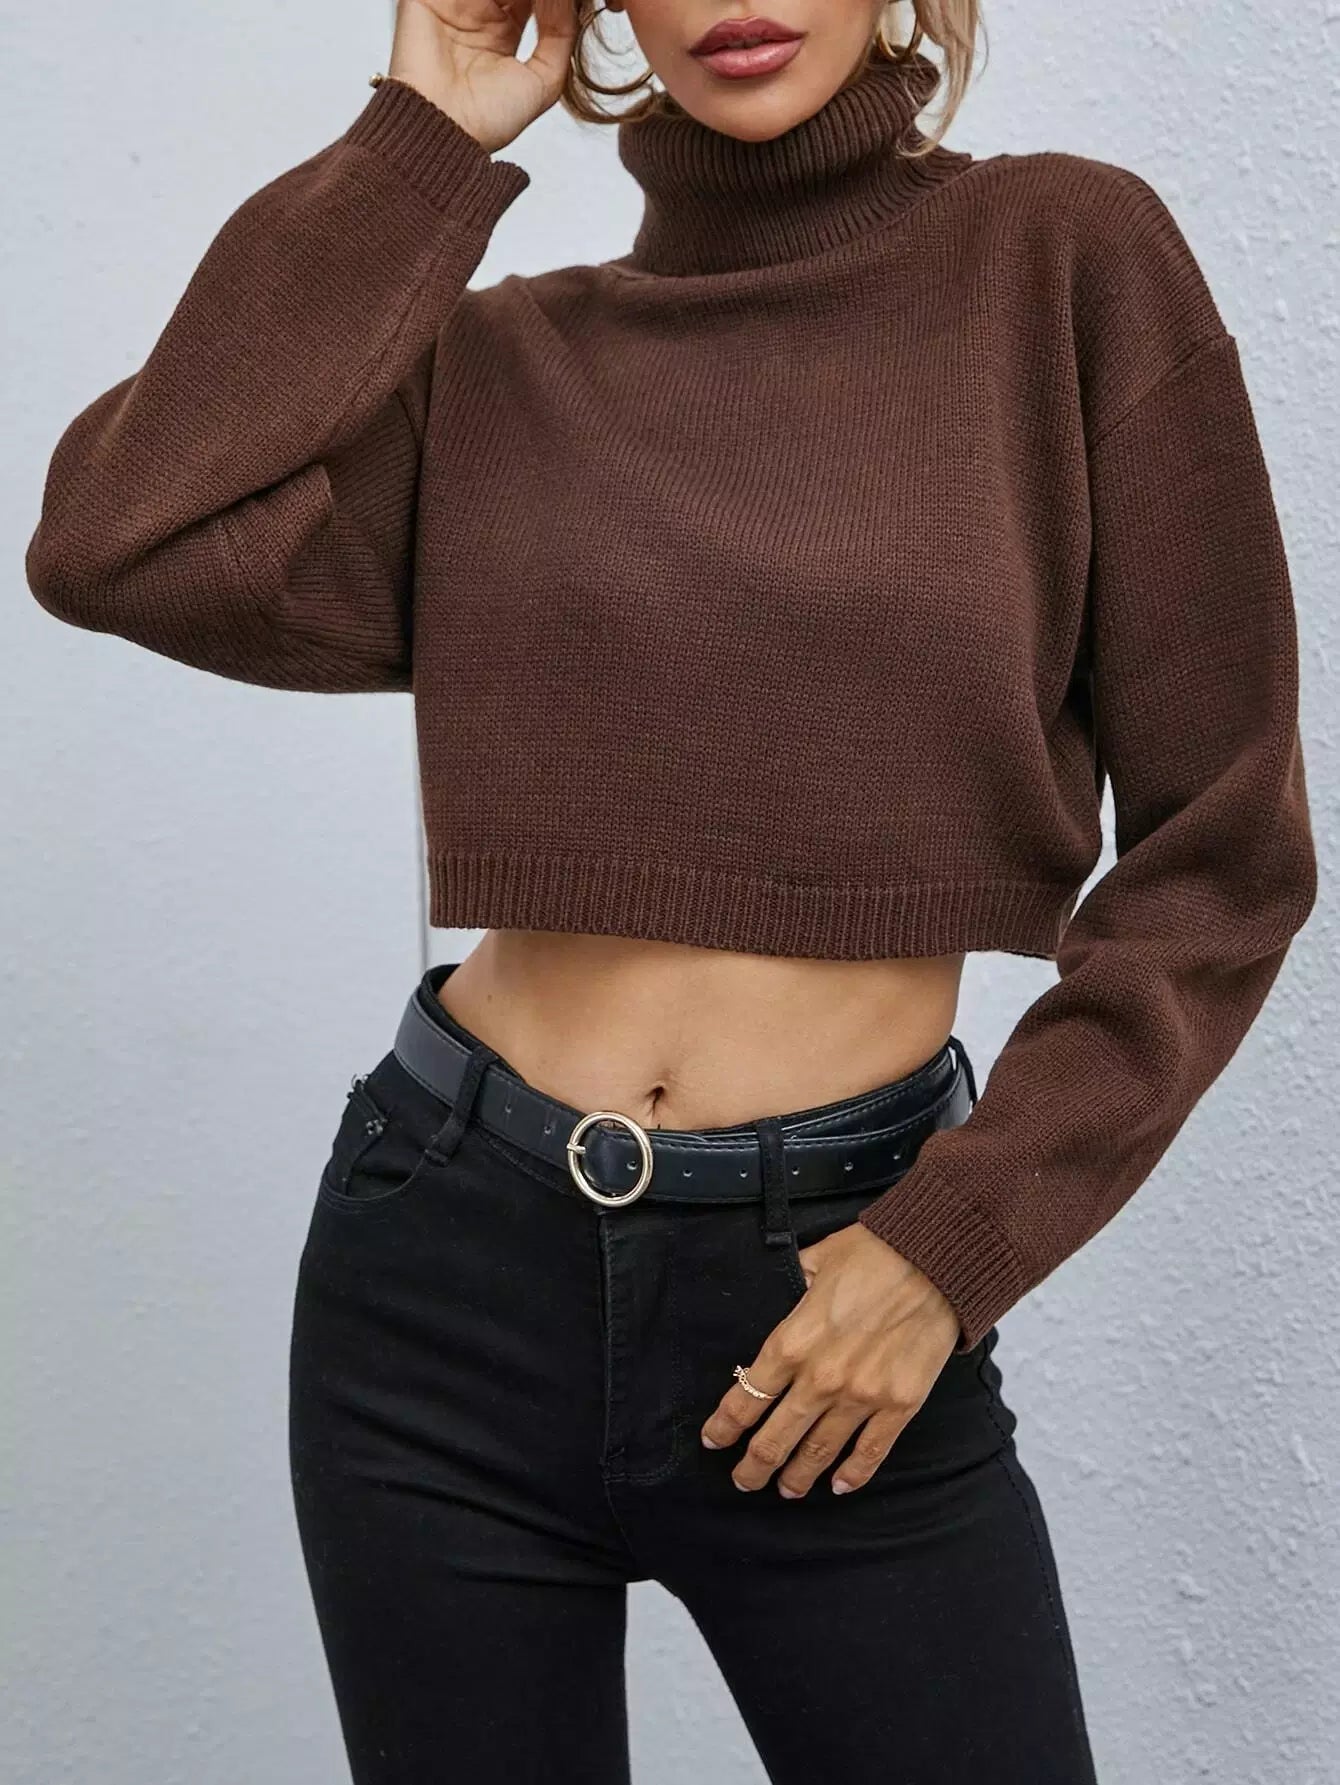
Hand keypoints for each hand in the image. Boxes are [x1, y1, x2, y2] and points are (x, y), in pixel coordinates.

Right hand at [388, 0, 578, 153]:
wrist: (443, 129)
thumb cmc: (488, 120)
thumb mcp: (543, 82)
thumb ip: (561, 37)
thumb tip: (571, 0)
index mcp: (501, 33)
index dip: (551, 0)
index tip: (575, 0)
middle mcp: (478, 13)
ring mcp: (455, 2)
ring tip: (537, 0)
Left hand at [699, 1220, 960, 1496]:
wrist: (935, 1261)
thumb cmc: (874, 1254)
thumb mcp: (814, 1261)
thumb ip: (788, 1286)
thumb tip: (775, 1294)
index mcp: (793, 1341)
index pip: (746, 1397)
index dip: (725, 1425)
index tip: (714, 1439)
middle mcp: (821, 1378)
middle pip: (775, 1437)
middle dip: (753, 1466)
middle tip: (743, 1481)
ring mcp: (862, 1396)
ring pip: (818, 1451)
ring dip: (796, 1476)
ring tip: (785, 1490)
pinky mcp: (899, 1405)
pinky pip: (870, 1452)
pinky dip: (852, 1474)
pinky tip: (838, 1485)